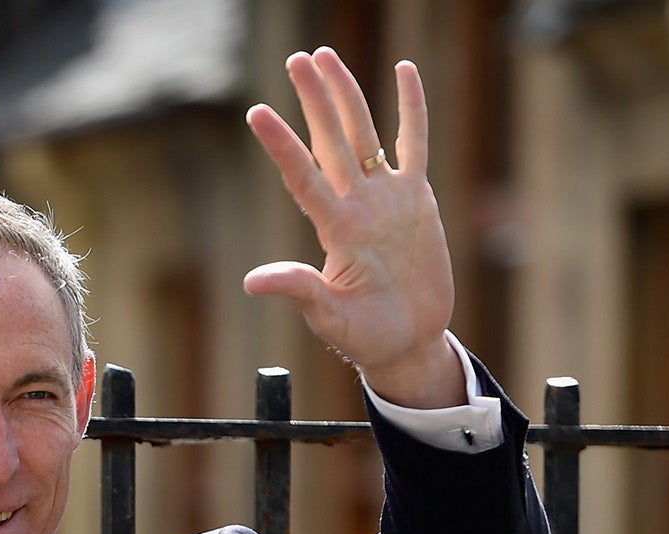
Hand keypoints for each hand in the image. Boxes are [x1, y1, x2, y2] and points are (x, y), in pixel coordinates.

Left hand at [243, 48, 463, 407]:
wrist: (409, 341)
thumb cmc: (366, 336)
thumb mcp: (330, 317)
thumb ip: (299, 291)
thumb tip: (252, 282)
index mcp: (334, 229)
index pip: (302, 176)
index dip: (281, 144)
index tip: (256, 112)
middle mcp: (356, 205)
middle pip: (332, 140)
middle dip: (314, 100)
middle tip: (296, 60)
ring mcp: (386, 198)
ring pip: (365, 132)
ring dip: (345, 94)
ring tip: (325, 58)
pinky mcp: (417, 199)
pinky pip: (415, 143)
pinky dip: (411, 108)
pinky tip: (402, 71)